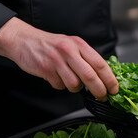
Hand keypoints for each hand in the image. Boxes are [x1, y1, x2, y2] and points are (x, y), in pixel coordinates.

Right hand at [0, 17, 118, 100]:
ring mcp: (57, 60)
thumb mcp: (72, 45)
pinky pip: (59, 85)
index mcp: (79, 44)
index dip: (110, 79)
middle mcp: (69, 51)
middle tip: (102, 97)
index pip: (101, 64)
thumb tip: (104, 77)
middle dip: (99, 91)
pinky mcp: (46, 69)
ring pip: (75, 84)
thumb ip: (86, 58)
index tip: (114, 89)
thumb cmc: (51, 45)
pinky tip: (56, 76)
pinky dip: (60, 85)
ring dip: (76, 88)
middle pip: (91, 76)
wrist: (23, 40)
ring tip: (71, 81)